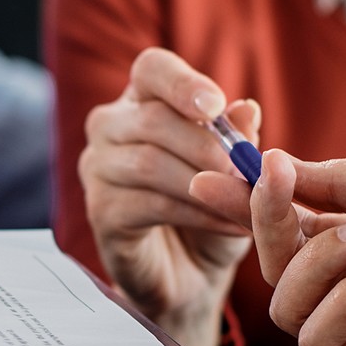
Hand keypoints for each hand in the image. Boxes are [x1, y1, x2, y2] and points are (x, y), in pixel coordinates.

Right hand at [77, 48, 263, 345]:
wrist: (193, 277)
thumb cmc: (212, 211)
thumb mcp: (236, 173)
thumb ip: (239, 140)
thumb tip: (245, 109)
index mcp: (143, 101)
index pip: (152, 69)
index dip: (182, 83)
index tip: (216, 105)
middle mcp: (110, 127)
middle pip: (151, 119)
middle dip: (207, 146)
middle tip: (247, 172)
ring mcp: (98, 169)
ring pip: (148, 163)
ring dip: (206, 184)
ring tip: (246, 203)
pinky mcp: (100, 212)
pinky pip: (149, 205)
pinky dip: (198, 214)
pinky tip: (231, 226)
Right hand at [192, 149, 345, 345]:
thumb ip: (338, 184)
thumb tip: (275, 165)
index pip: (295, 232)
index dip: (254, 207)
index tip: (213, 176)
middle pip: (279, 268)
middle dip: (271, 222)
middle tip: (277, 183)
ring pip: (288, 304)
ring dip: (320, 258)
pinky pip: (318, 339)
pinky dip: (345, 298)